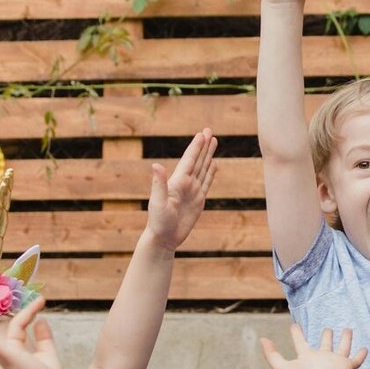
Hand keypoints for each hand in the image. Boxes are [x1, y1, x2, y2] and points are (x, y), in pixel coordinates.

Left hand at [146, 129, 217, 249]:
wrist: (164, 238)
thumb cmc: (158, 221)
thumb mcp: (158, 203)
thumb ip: (159, 184)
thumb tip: (155, 165)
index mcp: (177, 181)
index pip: (189, 160)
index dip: (196, 147)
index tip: (202, 134)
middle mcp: (185, 183)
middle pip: (198, 160)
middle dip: (204, 146)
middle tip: (210, 130)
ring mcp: (192, 191)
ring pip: (203, 168)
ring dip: (208, 155)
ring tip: (214, 142)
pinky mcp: (198, 200)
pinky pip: (207, 182)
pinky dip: (211, 172)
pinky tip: (214, 164)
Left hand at [260, 323, 365, 368]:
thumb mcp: (281, 367)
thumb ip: (271, 354)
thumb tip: (261, 338)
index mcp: (305, 356)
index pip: (300, 341)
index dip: (296, 332)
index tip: (294, 325)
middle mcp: (320, 358)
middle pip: (324, 344)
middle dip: (326, 335)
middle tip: (327, 329)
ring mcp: (333, 363)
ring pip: (342, 348)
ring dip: (345, 339)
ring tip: (347, 330)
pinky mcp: (345, 367)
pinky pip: (355, 360)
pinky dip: (361, 355)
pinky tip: (365, 348)